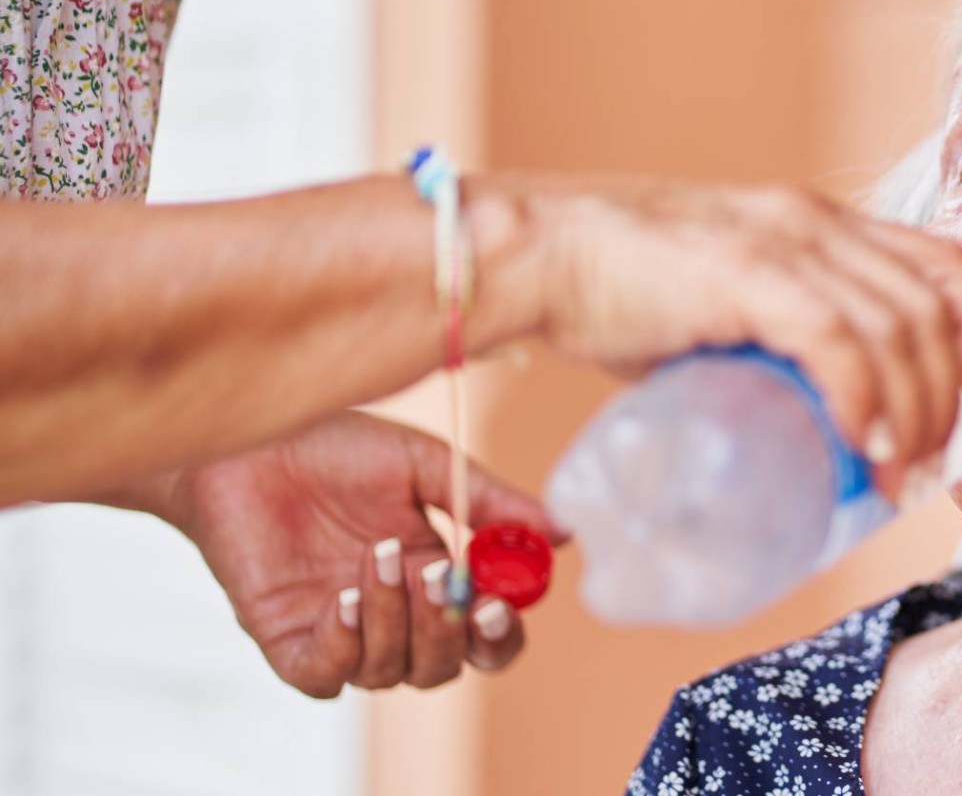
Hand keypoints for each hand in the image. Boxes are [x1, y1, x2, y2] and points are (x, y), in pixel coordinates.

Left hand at [109, 411, 559, 698]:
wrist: (244, 440)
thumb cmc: (331, 447)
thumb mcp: (425, 465)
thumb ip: (489, 502)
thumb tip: (562, 530)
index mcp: (435, 578)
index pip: (485, 636)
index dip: (500, 634)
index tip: (500, 601)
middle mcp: (393, 616)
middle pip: (444, 667)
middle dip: (450, 631)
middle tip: (441, 578)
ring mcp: (340, 633)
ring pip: (390, 671)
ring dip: (394, 618)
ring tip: (377, 553)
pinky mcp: (288, 641)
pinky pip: (326, 677)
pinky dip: (343, 646)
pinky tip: (341, 597)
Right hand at [471, 177, 961, 496]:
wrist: (537, 258)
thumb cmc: (620, 292)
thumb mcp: (726, 305)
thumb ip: (774, 343)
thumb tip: (812, 427)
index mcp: (818, 223)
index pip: (940, 261)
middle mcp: (813, 222)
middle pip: (929, 305)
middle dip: (951, 393)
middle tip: (931, 460)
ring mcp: (780, 244)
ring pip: (894, 328)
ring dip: (913, 412)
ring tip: (895, 473)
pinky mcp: (742, 274)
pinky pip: (835, 339)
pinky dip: (863, 399)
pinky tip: (864, 444)